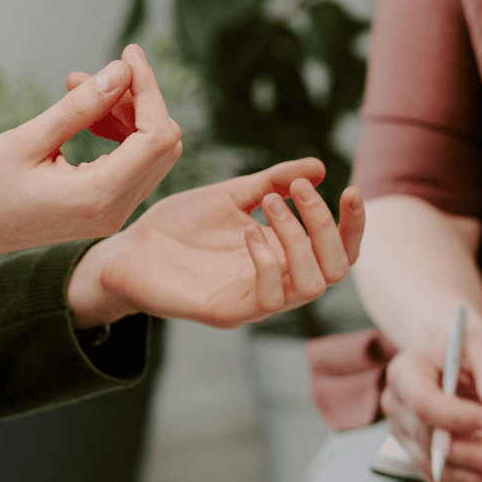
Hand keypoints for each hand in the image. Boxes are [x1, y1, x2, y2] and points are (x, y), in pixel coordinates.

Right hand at [0, 45, 181, 301]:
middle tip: (97, 73)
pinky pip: (131, 165)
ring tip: (80, 87)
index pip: (155, 137)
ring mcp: (112, 214)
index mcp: (98, 196)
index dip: (149, 90)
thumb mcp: (28, 139)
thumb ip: (80, 107)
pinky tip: (88, 115)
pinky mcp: (104, 210)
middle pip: (162, 144)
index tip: (128, 55)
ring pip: (149, 153)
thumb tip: (121, 71)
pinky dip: (119, 133)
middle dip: (138, 100)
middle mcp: (115, 211)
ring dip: (126, 114)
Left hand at [66, 158, 364, 328]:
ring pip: (313, 286)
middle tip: (299, 190)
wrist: (127, 249)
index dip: (353, 224)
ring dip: (300, 238)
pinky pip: (270, 298)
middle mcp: (278, 281)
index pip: (339, 250)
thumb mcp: (232, 194)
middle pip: (337, 269)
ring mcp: (255, 301)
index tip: (349, 187)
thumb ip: (274, 181)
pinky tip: (249, 231)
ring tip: (270, 204)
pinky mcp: (229, 313)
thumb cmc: (179, 226)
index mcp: (283, 254)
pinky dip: (269, 260)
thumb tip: (320, 167)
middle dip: (326, 225)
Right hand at [380, 312, 481, 481]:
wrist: (450, 357)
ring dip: (465, 476)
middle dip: (467, 454)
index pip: (423, 401)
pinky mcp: (414, 449)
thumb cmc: (466, 348)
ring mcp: (402, 429)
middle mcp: (395, 402)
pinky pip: (434, 474)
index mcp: (405, 370)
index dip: (455, 416)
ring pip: (430, 462)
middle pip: (426, 437)